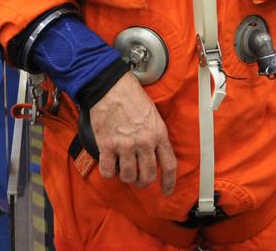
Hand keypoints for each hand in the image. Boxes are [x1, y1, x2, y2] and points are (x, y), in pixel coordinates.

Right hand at [88, 73, 176, 194]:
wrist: (109, 85)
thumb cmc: (130, 95)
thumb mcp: (153, 114)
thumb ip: (156, 134)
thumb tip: (155, 152)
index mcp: (158, 133)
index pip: (169, 165)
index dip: (168, 182)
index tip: (166, 190)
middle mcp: (143, 142)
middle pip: (148, 175)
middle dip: (144, 181)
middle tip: (139, 179)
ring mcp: (124, 145)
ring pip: (129, 176)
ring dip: (126, 178)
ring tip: (123, 171)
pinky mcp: (106, 145)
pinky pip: (108, 171)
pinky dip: (109, 173)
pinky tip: (109, 166)